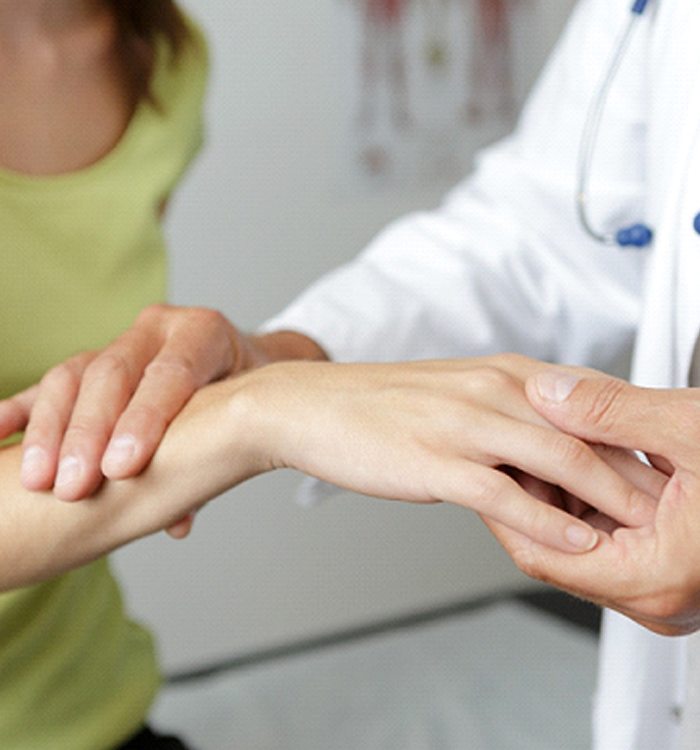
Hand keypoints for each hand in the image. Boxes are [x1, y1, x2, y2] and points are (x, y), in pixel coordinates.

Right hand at [0, 305, 251, 502]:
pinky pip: (51, 383)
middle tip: (72, 486)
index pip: (171, 373)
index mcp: (202, 334)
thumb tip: (178, 523)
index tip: (122, 468)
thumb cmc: (244, 396)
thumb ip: (213, 460)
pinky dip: (22, 407)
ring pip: (74, 375)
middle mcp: (158, 329)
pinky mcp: (93, 358)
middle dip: (89, 432)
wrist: (240, 363)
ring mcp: (122, 340)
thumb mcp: (244, 417)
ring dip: (51, 429)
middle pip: (113, 374)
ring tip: (36, 478)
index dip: (145, 418)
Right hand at [233, 356, 658, 552]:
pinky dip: (548, 522)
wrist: (313, 406)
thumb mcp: (459, 396)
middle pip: (588, 429)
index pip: (590, 402)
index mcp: (503, 373)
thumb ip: (509, 415)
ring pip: (559, 459)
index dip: (632, 438)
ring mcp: (464, 424)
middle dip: (637, 471)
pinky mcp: (436, 461)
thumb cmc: (383, 405)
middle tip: (673, 505)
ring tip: (645, 530)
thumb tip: (549, 445)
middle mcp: (493, 389)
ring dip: (609, 498)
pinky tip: (575, 544)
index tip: (661, 470)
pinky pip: (505, 495)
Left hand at [485, 367, 699, 635]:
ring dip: (560, 496)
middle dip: (532, 494)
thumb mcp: (692, 429)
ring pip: (582, 545)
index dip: (506, 505)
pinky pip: (611, 541)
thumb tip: (548, 394)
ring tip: (543, 446)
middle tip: (508, 445)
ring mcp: (667, 590)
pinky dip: (590, 503)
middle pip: (557, 550)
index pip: (540, 554)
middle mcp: (658, 597)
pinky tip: (584, 462)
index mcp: (655, 577)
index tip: (488, 465)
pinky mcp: (674, 570)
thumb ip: (612, 412)